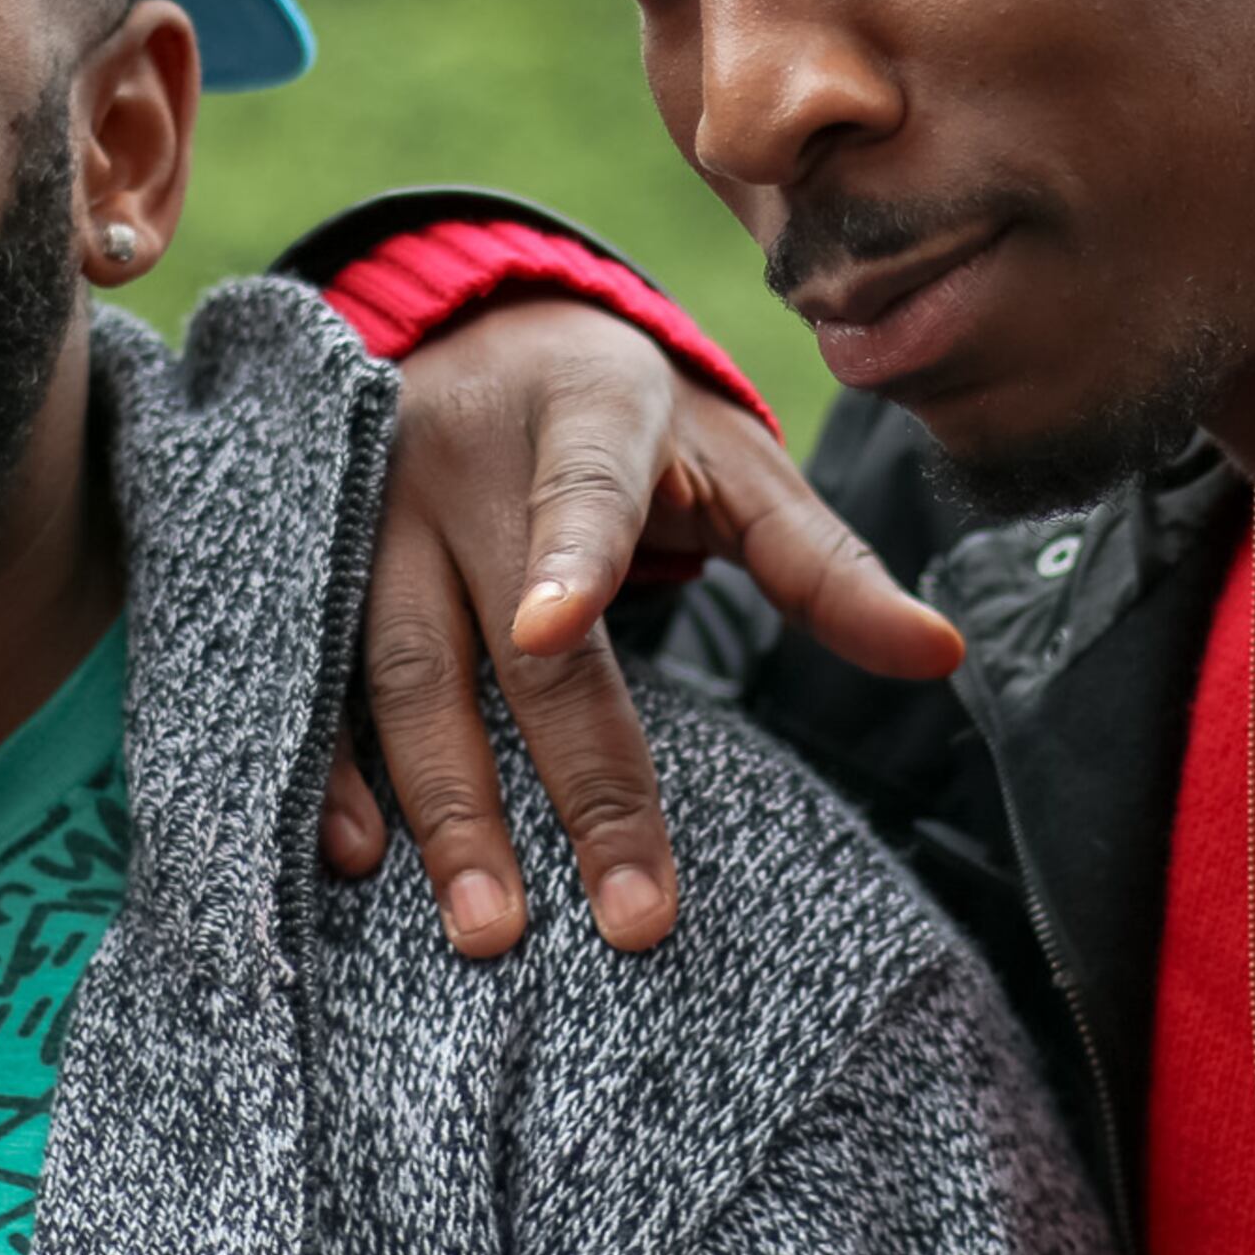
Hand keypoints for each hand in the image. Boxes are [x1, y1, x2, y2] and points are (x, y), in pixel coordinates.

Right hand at [322, 294, 962, 955]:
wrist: (479, 328)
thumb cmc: (637, 418)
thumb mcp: (736, 461)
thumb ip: (824, 565)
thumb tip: (941, 655)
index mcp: (587, 410)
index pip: (585, 491)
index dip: (569, 559)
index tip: (552, 628)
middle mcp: (465, 457)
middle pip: (509, 637)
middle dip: (564, 782)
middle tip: (621, 915)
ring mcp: (372, 513)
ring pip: (400, 670)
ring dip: (443, 806)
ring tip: (487, 926)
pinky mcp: (315, 562)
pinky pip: (314, 676)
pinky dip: (333, 768)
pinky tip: (355, 856)